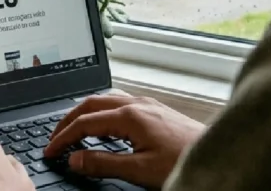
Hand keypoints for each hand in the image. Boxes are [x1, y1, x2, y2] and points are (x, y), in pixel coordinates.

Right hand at [44, 93, 205, 187]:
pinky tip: (105, 125)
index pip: (85, 123)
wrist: (220, 155)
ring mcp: (148, 105)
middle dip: (68, 120)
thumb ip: (104, 164)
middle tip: (53, 138)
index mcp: (130, 116)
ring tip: (73, 129)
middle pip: (91, 104)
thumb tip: (75, 159)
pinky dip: (102, 112)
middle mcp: (137, 104)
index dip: (63, 138)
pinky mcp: (157, 111)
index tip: (50, 151)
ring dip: (85, 113)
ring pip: (105, 100)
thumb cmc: (184, 162)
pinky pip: (120, 103)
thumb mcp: (139, 170)